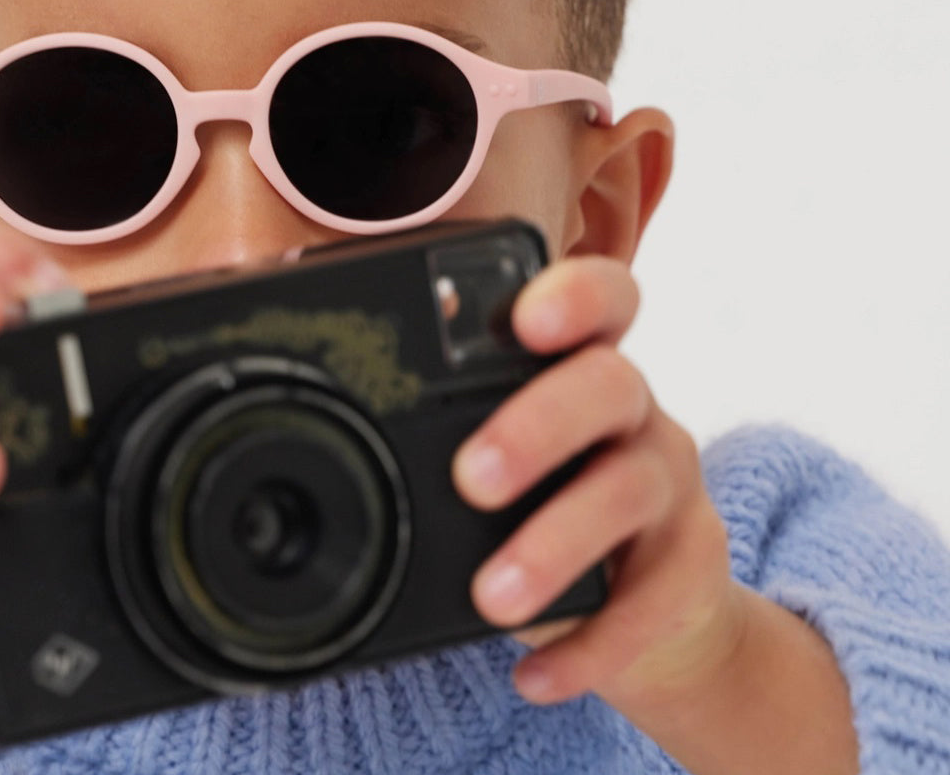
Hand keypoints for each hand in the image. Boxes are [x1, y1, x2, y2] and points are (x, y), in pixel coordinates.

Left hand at [452, 255, 741, 714]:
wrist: (650, 603)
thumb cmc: (542, 503)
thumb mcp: (491, 445)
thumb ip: (419, 408)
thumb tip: (276, 336)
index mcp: (576, 365)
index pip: (600, 299)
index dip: (575, 295)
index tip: (524, 318)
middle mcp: (631, 410)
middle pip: (608, 382)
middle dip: (540, 424)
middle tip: (472, 478)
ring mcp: (668, 482)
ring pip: (629, 487)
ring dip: (556, 543)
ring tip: (494, 597)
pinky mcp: (690, 564)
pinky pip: (656, 597)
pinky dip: (591, 642)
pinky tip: (534, 672)